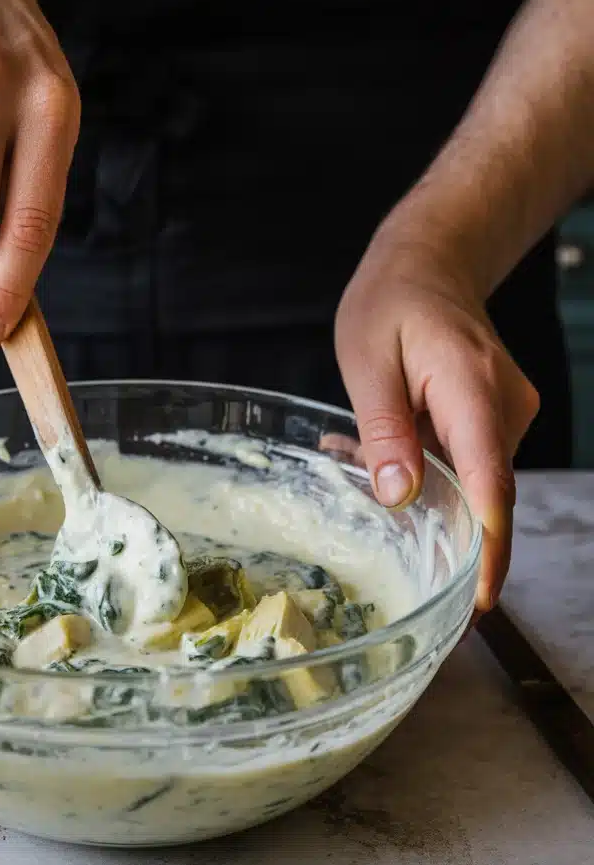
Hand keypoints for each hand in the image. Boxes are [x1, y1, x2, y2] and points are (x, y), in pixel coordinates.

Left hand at [334, 243, 539, 612]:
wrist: (429, 265)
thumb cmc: (391, 303)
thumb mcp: (366, 361)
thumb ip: (383, 430)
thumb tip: (401, 497)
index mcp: (473, 389)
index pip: (490, 483)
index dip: (487, 548)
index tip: (477, 599)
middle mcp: (506, 408)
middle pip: (482, 493)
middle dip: (439, 528)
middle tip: (381, 531)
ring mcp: (507, 415)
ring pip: (469, 481)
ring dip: (421, 489)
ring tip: (358, 454)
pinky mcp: (496, 421)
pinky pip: (464, 462)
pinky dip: (426, 468)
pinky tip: (382, 447)